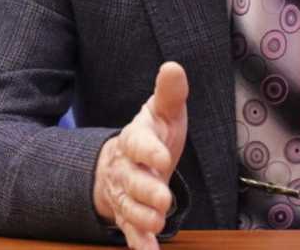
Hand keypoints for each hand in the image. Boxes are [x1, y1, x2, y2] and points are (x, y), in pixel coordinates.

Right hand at [94, 62, 188, 249]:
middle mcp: (126, 167)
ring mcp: (125, 193)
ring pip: (129, 207)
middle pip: (132, 180)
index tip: (163, 157)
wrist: (126, 158)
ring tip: (158, 224)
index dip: (149, 151)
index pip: (139, 143)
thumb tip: (173, 67)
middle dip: (147, 191)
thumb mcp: (163, 111)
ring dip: (142, 218)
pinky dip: (139, 242)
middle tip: (164, 200)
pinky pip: (131, 230)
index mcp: (136, 138)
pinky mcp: (128, 214)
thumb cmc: (153, 133)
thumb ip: (169, 93)